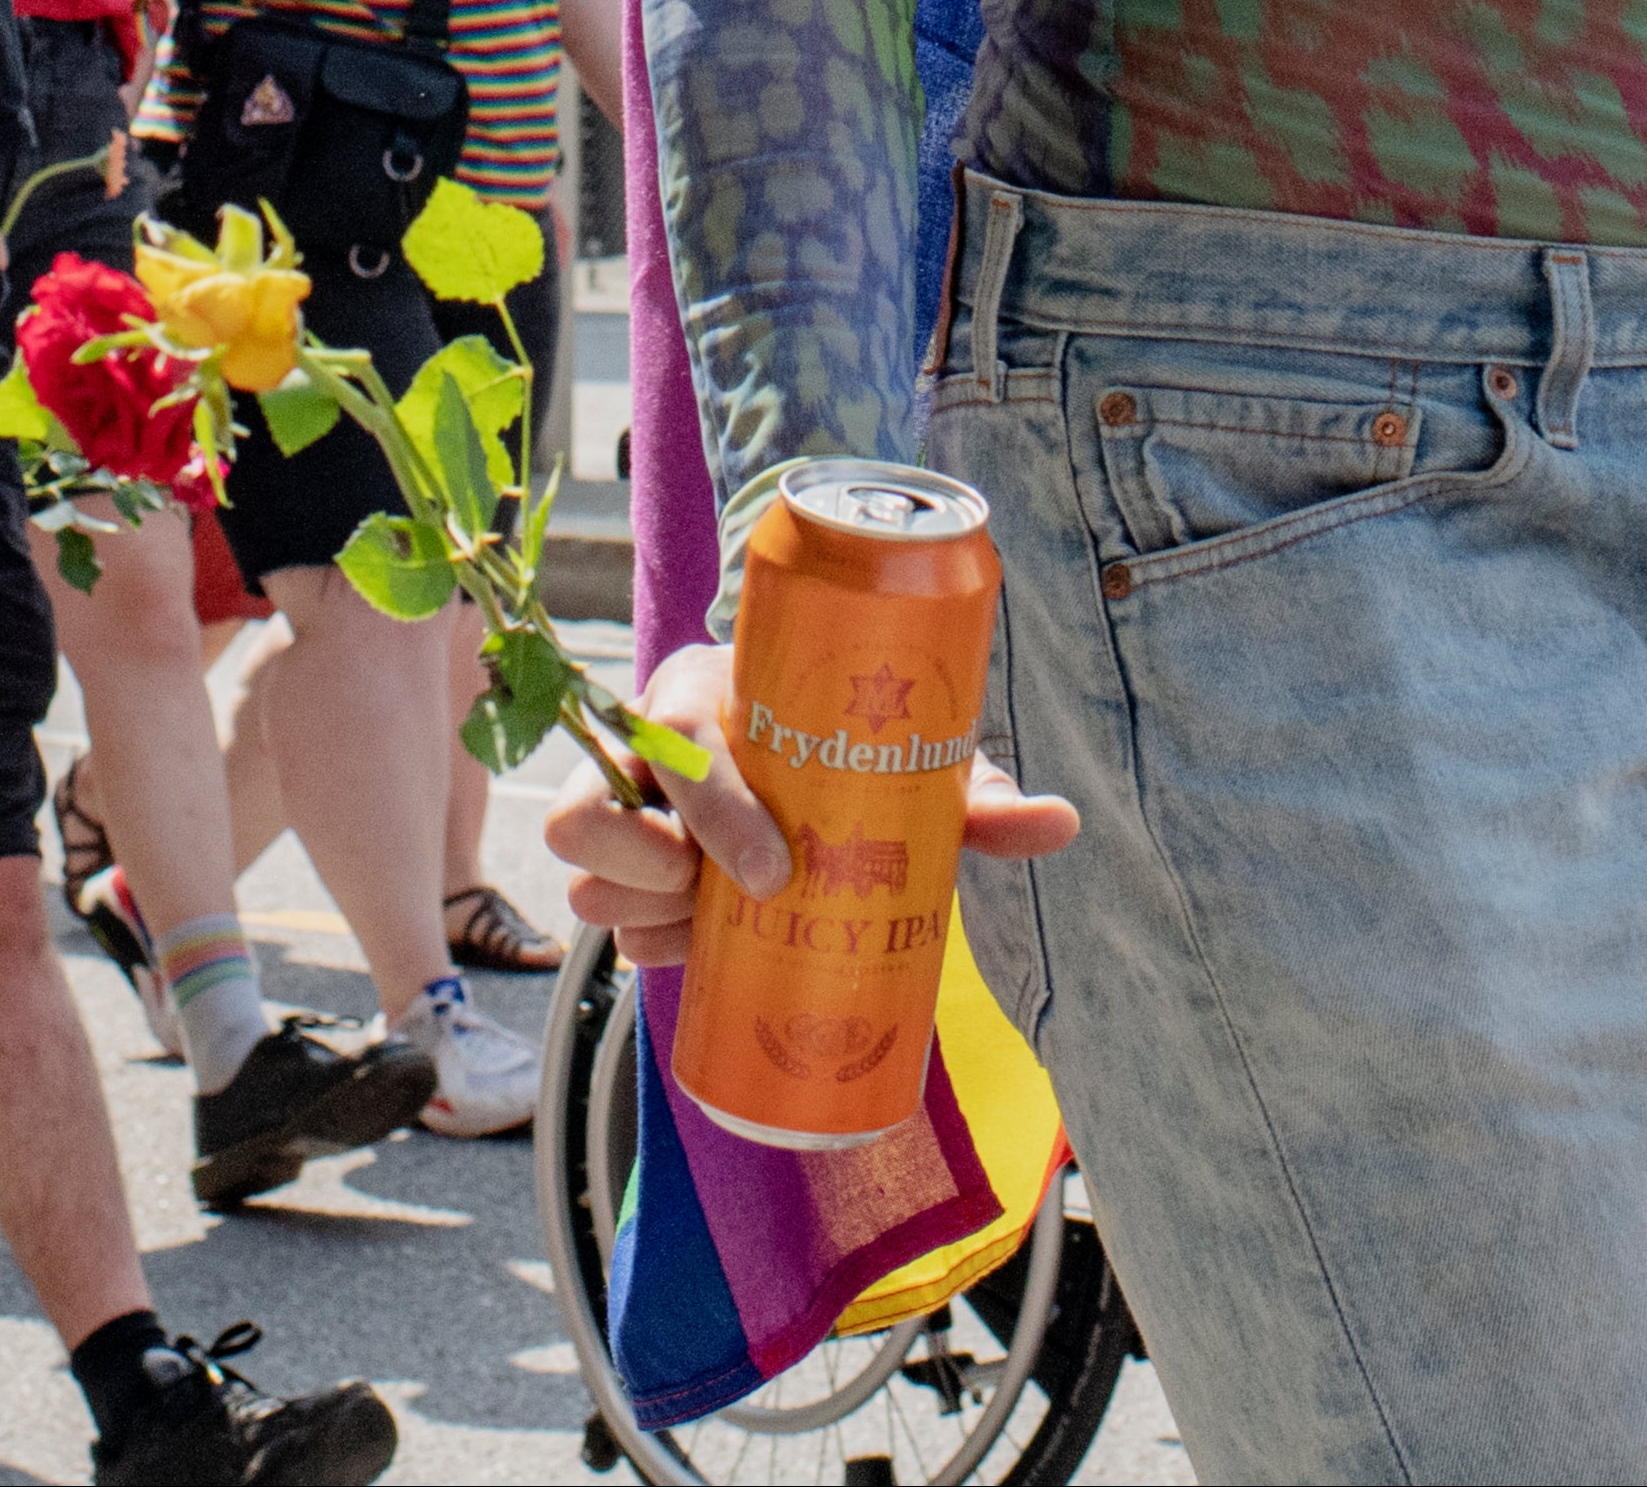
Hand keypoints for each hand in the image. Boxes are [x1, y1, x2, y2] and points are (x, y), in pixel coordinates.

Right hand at [540, 637, 1080, 969]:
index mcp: (703, 692)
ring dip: (643, 914)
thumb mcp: (908, 765)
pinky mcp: (623, 870)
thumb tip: (1061, 822)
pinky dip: (647, 944)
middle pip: (589, 812)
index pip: (675, 734)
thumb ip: (973, 793)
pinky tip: (700, 952)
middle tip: (728, 901)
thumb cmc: (850, 748)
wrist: (809, 756)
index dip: (714, 810)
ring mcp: (623, 811)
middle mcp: (643, 746)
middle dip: (651, 874)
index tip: (778, 875)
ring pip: (585, 870)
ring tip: (716, 926)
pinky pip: (602, 920)